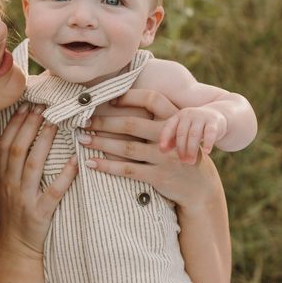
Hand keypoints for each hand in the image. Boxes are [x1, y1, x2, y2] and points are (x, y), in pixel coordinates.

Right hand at [0, 106, 76, 259]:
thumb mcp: (4, 185)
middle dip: (30, 126)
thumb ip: (8, 161)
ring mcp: (24, 200)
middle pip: (17, 150)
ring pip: (32, 167)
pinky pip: (53, 193)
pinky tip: (76, 161)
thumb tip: (16, 131)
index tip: (27, 105)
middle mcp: (10, 185)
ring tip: (56, 124)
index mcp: (2, 177)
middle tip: (44, 107)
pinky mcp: (39, 215)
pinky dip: (65, 176)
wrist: (15, 249)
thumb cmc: (14, 212)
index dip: (15, 123)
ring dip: (44, 143)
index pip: (5, 144)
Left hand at [84, 89, 220, 210]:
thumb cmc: (179, 153)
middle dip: (104, 122)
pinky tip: (91, 163)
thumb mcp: (176, 132)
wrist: (200, 186)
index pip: (152, 99)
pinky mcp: (159, 176)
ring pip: (126, 148)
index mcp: (174, 120)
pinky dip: (107, 166)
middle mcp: (170, 137)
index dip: (129, 97)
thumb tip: (120, 104)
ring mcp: (165, 157)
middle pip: (131, 124)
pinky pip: (127, 170)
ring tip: (82, 140)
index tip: (108, 99)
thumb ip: (157, 119)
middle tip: (83, 122)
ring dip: (100, 143)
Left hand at [159, 106, 227, 163]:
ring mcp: (201, 117)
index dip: (165, 138)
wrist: (216, 117)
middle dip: (181, 149)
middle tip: (182, 161)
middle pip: (182, 133)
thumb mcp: (183, 132)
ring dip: (192, 149)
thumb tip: (162, 151)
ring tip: (191, 161)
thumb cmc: (194, 128)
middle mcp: (188, 115)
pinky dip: (208, 143)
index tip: (162, 150)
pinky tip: (206, 152)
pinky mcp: (214, 122)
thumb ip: (172, 140)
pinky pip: (210, 133)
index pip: (169, 127)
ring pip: (194, 134)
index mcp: (178, 117)